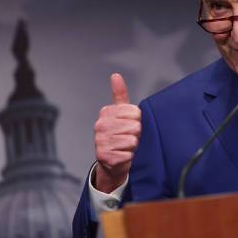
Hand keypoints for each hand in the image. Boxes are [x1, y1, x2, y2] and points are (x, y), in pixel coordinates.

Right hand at [93, 73, 141, 192]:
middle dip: (136, 134)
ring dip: (133, 146)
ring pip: (132, 141)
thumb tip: (115, 75)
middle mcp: (100, 126)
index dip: (137, 121)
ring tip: (124, 147)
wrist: (112, 162)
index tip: (129, 125)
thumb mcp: (122, 113)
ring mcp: (100, 141)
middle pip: (135, 127)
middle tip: (127, 137)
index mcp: (106, 113)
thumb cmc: (120, 135)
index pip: (135, 113)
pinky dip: (129, 157)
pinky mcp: (104, 156)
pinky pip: (128, 154)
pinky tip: (121, 156)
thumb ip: (120, 95)